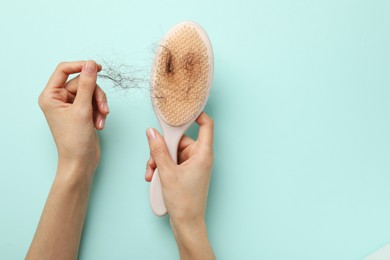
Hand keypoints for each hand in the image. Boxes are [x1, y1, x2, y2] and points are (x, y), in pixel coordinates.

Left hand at [38, 60, 108, 175]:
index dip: (81, 66)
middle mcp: (59, 99)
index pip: (64, 70)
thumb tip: (91, 64)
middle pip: (82, 82)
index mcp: (50, 96)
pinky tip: (99, 124)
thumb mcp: (82, 109)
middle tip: (103, 108)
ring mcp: (71, 105)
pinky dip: (100, 112)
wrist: (80, 161)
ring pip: (91, 92)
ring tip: (101, 119)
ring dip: (99, 105)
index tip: (97, 67)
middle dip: (95, 95)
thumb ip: (87, 84)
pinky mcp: (81, 112)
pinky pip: (94, 102)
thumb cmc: (74, 140)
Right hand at [145, 112, 214, 259]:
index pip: (206, 125)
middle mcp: (199, 157)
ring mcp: (193, 166)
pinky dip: (162, 168)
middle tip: (152, 159)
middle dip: (163, 148)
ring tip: (151, 173)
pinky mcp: (186, 173)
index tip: (180, 111)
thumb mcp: (167, 172)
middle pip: (181, 140)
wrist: (187, 224)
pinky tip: (152, 177)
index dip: (195, 114)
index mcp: (202, 153)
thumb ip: (158, 150)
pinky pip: (172, 163)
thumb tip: (152, 132)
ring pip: (173, 152)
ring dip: (159, 160)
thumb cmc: (184, 201)